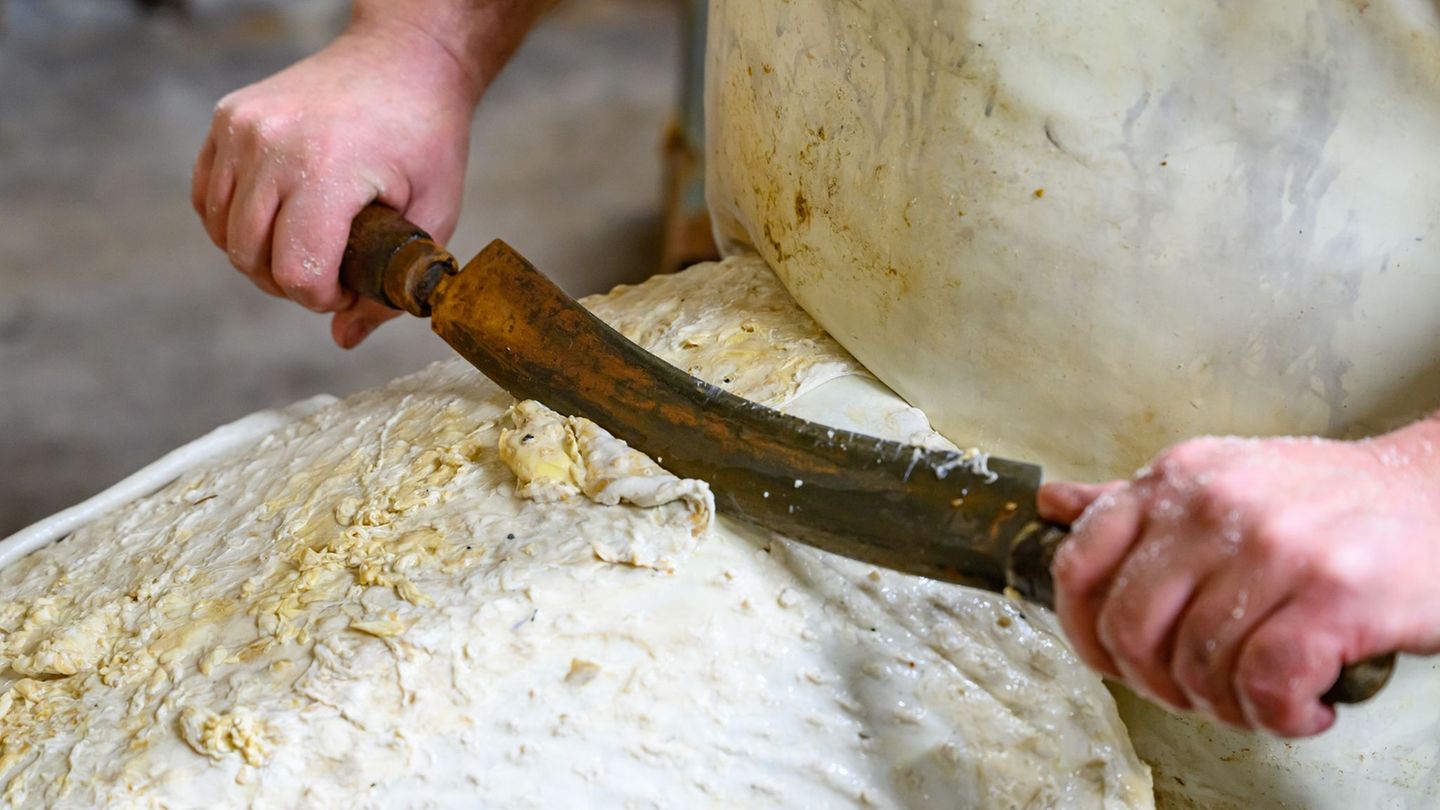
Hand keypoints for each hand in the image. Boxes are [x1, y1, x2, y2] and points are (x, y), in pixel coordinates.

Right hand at [192, 21, 480, 347]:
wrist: (404, 59)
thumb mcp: (435, 215)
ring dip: (260, 257)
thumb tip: (344, 337)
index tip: (349, 283)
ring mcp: (242, 127)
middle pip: (252, 258)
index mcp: (328, 170)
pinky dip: (234, 224)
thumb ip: (393, 285)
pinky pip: (208, 197)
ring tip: (307, 244)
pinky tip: (276, 223)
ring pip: (224, 232)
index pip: (296, 272)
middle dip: (290, 282)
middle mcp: (272, 145)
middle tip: (331, 270)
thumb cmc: (427, 136)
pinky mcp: (227, 118)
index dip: (322, 297)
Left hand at [1039, 420, 1439, 736]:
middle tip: (1195, 691)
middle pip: (1129, 627)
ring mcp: (1273, 547)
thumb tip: (1053, 506)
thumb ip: (1134, 503)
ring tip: (1261, 698)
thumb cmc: (1330, 501)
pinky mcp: (1332, 593)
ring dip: (1226, 706)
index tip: (1110, 659)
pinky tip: (1302, 708)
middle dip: (1154, 682)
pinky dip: (1278, 717)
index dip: (1081, 629)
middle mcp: (1215, 506)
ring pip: (1196, 664)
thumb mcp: (1220, 480)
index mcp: (1177, 479)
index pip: (1079, 561)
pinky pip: (1264, 684)